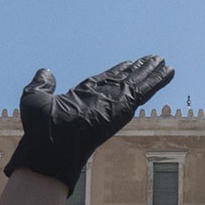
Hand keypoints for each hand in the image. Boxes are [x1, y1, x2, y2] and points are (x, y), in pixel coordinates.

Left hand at [4, 57, 173, 188]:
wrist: (50, 145)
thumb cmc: (40, 129)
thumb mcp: (35, 98)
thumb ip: (42, 83)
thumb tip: (46, 72)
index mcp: (83, 98)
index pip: (104, 82)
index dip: (117, 71)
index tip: (128, 63)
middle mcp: (101, 101)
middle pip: (124, 81)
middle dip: (138, 71)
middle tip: (153, 60)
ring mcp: (113, 105)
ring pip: (136, 84)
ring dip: (151, 72)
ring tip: (163, 61)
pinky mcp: (123, 107)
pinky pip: (143, 91)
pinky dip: (157, 81)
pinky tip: (168, 71)